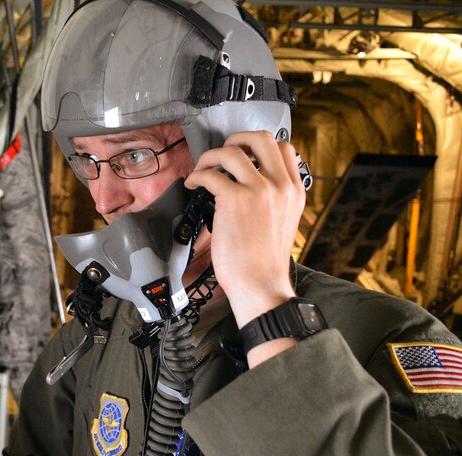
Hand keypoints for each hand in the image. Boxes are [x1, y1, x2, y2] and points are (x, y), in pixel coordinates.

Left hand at [184, 131, 305, 349]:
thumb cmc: (264, 262)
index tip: (243, 156)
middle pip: (261, 138)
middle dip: (236, 138)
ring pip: (232, 150)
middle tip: (221, 153)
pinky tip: (193, 185)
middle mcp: (280, 185)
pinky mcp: (235, 199)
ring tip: (201, 170)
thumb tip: (251, 185)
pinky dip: (197, 175)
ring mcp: (259, 190)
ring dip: (210, 156)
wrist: (261, 284)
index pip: (285, 149)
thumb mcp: (284, 223)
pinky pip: (211, 173)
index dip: (259, 146)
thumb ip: (275, 200)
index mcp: (294, 191)